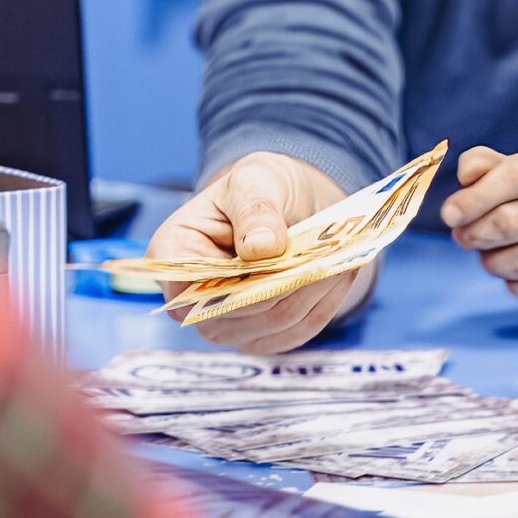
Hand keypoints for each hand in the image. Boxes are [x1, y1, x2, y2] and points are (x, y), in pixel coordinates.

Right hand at [145, 152, 369, 354]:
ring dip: (316, 291)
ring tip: (344, 258)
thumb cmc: (254, 189)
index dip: (238, 279)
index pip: (194, 287)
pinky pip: (298, 330)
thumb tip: (262, 248)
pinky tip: (342, 273)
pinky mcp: (262, 337)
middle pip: (244, 309)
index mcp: (173, 257)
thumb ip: (255, 210)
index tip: (282, 255)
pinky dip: (325, 302)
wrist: (278, 206)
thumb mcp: (253, 180)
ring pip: (278, 321)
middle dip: (290, 282)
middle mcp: (192, 303)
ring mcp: (227, 326)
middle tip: (331, 254)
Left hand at [438, 141, 517, 310]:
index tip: (449, 214)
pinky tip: (513, 275)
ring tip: (488, 255)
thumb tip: (467, 175)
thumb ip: (486, 165)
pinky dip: (517, 286)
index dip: (475, 198)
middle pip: (515, 220)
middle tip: (463, 237)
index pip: (517, 175)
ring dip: (494, 262)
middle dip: (477, 232)